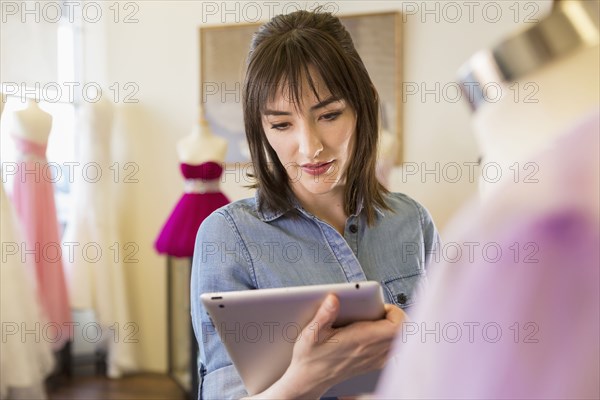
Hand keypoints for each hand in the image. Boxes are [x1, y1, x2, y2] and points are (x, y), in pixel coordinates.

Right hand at [248, 294, 405, 398]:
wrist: (309, 380)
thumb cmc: (310, 357)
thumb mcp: (311, 333)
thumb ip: (324, 314)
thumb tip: (334, 299)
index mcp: (361, 340)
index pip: (398, 326)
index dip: (395, 312)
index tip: (381, 306)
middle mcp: (372, 351)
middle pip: (404, 333)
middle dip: (396, 317)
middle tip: (380, 310)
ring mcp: (374, 360)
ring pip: (400, 341)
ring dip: (394, 328)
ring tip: (377, 319)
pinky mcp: (373, 364)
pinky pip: (392, 349)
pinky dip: (390, 338)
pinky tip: (373, 333)